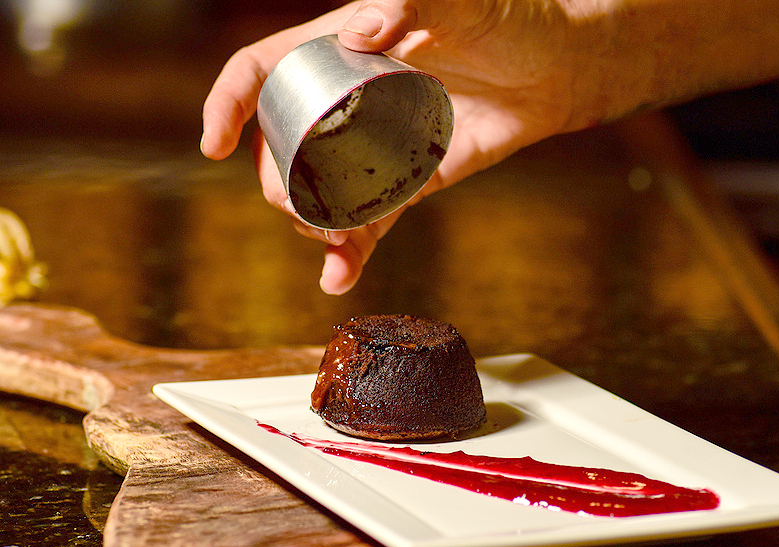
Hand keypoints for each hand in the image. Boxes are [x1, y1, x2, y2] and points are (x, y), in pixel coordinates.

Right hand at [202, 0, 571, 293]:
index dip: (227, 104)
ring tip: (330, 246)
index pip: (262, 71)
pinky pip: (369, 220)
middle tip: (298, 209)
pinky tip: (338, 279)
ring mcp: (372, 145)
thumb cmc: (511, 20)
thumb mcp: (462, 2)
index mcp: (340, 49)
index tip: (213, 144)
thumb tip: (357, 32)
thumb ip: (411, 2)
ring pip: (316, 190)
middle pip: (280, 146)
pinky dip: (351, 253)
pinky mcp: (406, 181)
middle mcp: (345, 100)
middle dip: (274, 184)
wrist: (557, 72)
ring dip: (308, 224)